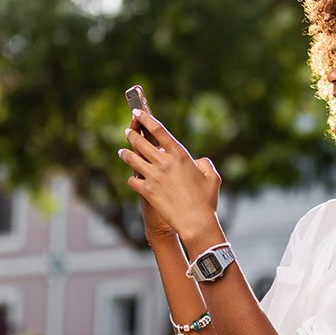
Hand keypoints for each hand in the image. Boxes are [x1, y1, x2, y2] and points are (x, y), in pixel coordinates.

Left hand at [118, 109, 220, 242]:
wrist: (195, 222)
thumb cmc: (207, 200)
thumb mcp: (212, 177)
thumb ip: (205, 163)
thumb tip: (197, 161)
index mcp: (180, 155)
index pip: (158, 130)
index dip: (146, 119)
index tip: (137, 112)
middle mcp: (164, 162)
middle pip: (141, 142)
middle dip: (132, 134)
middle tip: (128, 131)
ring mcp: (154, 176)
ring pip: (132, 159)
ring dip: (126, 153)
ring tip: (122, 151)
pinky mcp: (147, 191)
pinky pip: (132, 180)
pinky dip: (132, 178)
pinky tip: (133, 178)